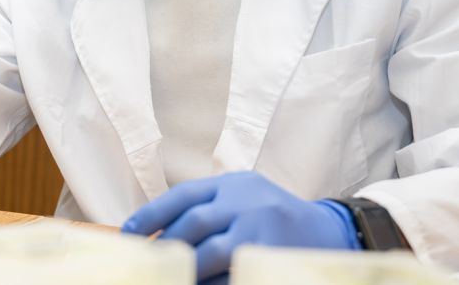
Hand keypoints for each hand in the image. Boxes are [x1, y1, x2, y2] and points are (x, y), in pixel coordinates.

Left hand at [121, 171, 358, 284]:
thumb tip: (158, 233)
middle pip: (194, 223)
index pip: (183, 195)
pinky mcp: (269, 258)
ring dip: (186, 269)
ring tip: (170, 276)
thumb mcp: (242, 196)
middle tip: (149, 262)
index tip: (128, 232)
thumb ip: (206, 206)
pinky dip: (213, 282)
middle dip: (167, 245)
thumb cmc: (272, 215)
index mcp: (234, 183)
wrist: (330, 233)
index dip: (152, 215)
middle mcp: (247, 202)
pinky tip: (202, 284)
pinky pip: (232, 275)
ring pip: (211, 253)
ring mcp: (261, 231)